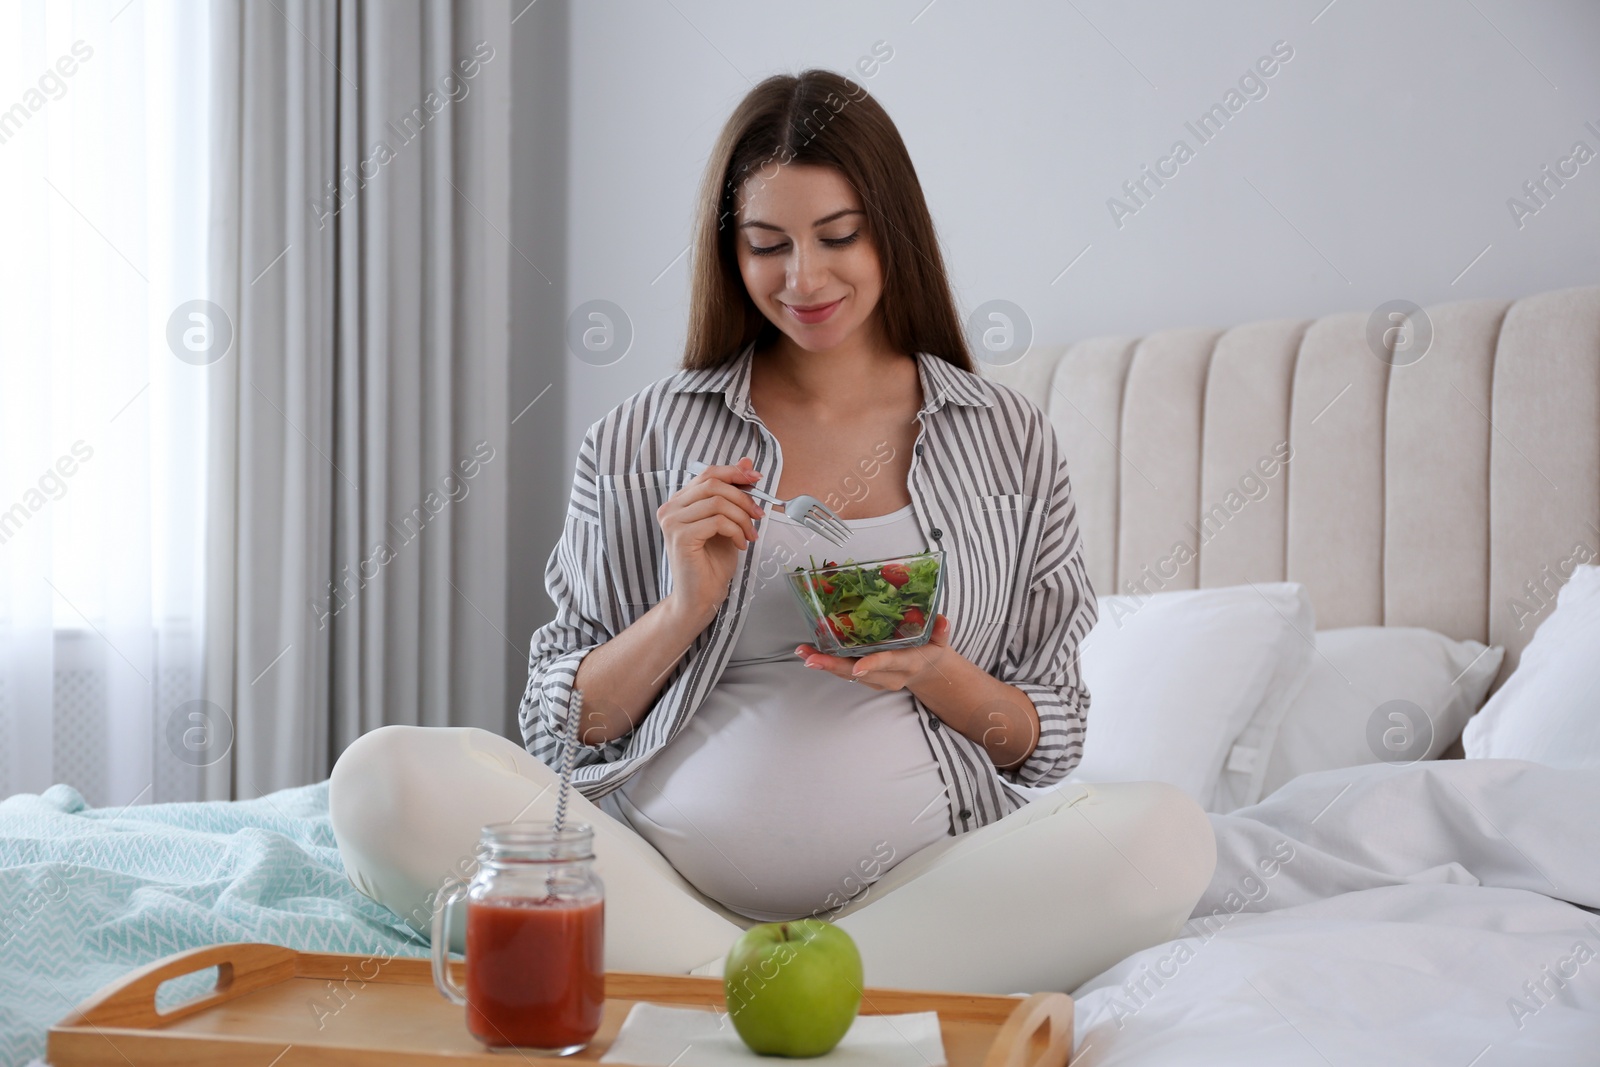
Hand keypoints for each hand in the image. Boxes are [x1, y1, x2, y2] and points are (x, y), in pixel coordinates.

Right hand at [659, 457, 764, 622]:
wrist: (700, 597)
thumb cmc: (711, 563)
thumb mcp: (728, 522)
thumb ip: (733, 493)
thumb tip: (747, 463)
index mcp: (679, 502)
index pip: (708, 474)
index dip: (735, 472)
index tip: (757, 479)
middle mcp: (670, 509)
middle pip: (713, 484)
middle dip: (743, 497)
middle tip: (759, 515)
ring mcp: (673, 522)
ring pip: (718, 502)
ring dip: (742, 518)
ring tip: (750, 535)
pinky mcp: (681, 537)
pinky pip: (718, 522)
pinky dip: (736, 531)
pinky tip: (740, 545)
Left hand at [794, 614, 954, 692]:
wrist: (926, 673)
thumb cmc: (930, 652)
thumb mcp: (940, 641)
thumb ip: (940, 631)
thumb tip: (942, 619)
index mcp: (907, 664)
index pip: (888, 663)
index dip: (872, 665)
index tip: (856, 667)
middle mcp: (888, 676)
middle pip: (858, 672)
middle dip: (833, 666)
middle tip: (810, 658)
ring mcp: (875, 680)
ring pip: (847, 674)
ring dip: (824, 664)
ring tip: (803, 652)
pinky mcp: (866, 679)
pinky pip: (845, 673)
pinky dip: (827, 664)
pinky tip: (810, 653)